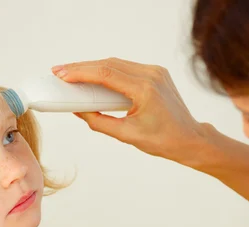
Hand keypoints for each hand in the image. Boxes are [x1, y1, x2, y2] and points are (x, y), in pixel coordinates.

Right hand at [51, 57, 214, 166]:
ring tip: (71, 74)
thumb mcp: (126, 135)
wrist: (189, 139)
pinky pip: (126, 68)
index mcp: (145, 90)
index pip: (106, 74)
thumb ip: (99, 121)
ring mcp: (155, 72)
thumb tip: (78, 110)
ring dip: (93, 67)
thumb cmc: (162, 141)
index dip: (80, 72)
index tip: (62, 75)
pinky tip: (92, 76)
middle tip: (59, 71)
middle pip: (108, 64)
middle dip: (81, 67)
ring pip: (116, 64)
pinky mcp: (155, 73)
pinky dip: (107, 71)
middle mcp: (151, 75)